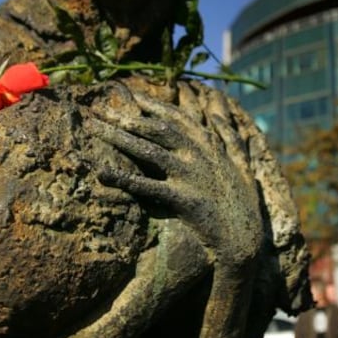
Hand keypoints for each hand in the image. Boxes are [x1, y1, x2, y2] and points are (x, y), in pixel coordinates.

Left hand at [88, 83, 262, 269]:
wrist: (244, 241)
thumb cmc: (244, 204)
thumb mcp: (243, 165)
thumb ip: (231, 138)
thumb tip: (219, 114)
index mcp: (210, 145)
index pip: (177, 117)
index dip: (152, 104)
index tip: (131, 95)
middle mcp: (199, 155)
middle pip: (157, 128)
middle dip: (127, 116)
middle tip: (100, 110)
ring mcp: (191, 175)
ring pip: (148, 151)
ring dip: (118, 137)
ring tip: (93, 129)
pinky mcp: (183, 199)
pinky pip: (147, 186)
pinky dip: (123, 179)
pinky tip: (101, 173)